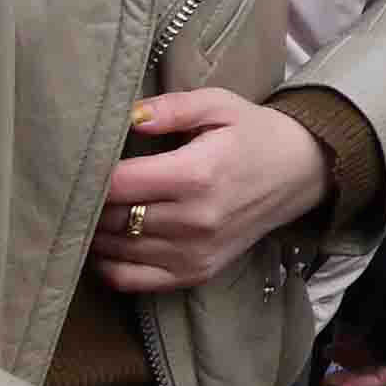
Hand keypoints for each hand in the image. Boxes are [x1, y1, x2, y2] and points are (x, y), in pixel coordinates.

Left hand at [91, 87, 332, 292]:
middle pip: (110, 218)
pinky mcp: (195, 272)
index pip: (117, 184)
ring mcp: (194, 253)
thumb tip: (126, 118)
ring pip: (114, 248)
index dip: (90, 172)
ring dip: (96, 229)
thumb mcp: (219, 105)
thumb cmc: (254, 134)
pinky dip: (108, 264)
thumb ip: (170, 108)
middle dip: (91, 200)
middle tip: (84, 182)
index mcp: (197, 174)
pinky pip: (129, 280)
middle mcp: (194, 220)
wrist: (302, 172)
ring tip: (97, 207)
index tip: (83, 160)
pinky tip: (108, 242)